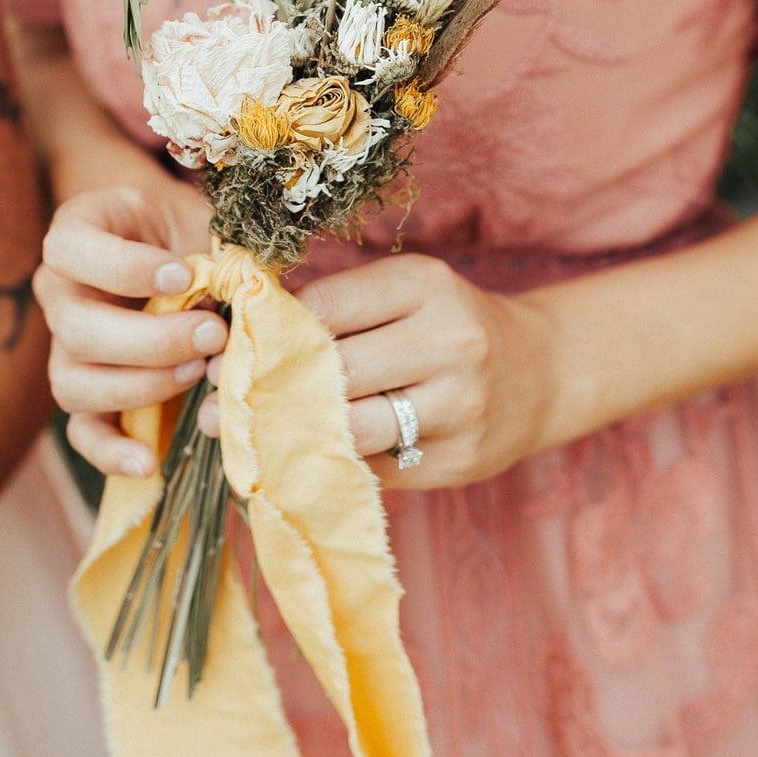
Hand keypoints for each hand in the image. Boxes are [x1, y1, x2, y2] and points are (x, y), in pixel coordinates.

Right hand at [35, 183, 227, 477]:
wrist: (174, 246)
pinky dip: (111, 451)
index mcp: (77, 230)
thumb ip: (220, 252)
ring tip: (198, 372)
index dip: (122, 268)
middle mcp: (59, 290)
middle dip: (150, 340)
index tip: (182, 275)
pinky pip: (82, 431)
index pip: (67, 247)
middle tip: (213, 332)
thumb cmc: (186, 226)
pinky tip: (150, 460)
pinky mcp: (87, 391)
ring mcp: (65, 346)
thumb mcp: (201, 219)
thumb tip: (252, 299)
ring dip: (142, 386)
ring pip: (74, 383)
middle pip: (76, 329)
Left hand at [199, 253, 556, 487]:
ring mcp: (459, 407)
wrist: (541, 372)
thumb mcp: (407, 291)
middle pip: (333, 372)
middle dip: (268, 388)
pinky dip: (331, 468)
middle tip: (215, 399)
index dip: (266, 331)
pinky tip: (295, 462)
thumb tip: (241, 322)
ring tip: (244, 434)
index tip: (225, 347)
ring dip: (290, 436)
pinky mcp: (460, 462)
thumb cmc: (451, 323)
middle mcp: (448, 342)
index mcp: (424, 286)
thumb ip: (337, 303)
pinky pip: (375, 470)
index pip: (323, 309)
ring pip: (350, 430)